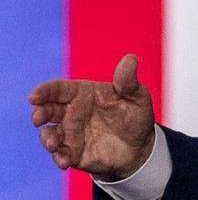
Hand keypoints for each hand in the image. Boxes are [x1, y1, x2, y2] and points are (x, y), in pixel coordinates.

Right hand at [29, 54, 156, 179]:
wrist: (140, 147)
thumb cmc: (136, 116)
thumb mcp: (137, 97)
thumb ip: (128, 81)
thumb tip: (131, 58)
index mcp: (83, 93)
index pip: (59, 89)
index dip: (44, 91)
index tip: (34, 97)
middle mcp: (72, 112)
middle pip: (48, 110)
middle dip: (39, 114)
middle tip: (38, 119)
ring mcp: (71, 133)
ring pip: (50, 134)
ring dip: (47, 139)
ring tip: (53, 145)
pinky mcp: (73, 152)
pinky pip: (60, 155)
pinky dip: (59, 158)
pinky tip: (65, 161)